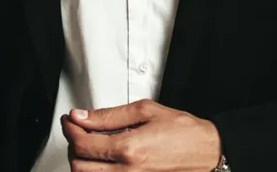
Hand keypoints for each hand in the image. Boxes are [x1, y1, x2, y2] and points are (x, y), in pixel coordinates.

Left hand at [61, 98, 221, 170]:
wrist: (206, 152)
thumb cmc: (183, 132)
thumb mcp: (147, 111)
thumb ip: (110, 115)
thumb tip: (82, 116)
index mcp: (128, 148)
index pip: (82, 142)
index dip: (70, 129)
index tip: (70, 120)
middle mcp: (126, 171)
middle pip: (78, 164)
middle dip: (73, 145)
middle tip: (78, 130)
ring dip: (81, 160)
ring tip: (89, 145)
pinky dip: (96, 171)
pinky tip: (102, 160)